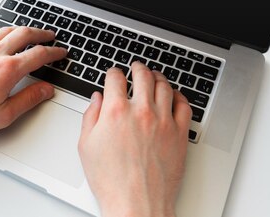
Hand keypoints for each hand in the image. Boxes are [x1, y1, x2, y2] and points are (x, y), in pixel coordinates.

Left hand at [0, 26, 65, 137]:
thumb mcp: (3, 115)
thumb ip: (29, 99)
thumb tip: (46, 90)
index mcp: (6, 70)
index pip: (38, 54)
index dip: (54, 52)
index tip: (61, 52)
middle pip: (24, 34)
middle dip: (42, 33)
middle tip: (51, 37)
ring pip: (7, 30)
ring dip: (24, 30)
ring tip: (32, 34)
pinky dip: (5, 33)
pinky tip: (5, 39)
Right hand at [78, 62, 191, 216]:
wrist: (137, 203)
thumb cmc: (111, 181)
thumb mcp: (86, 146)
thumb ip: (90, 116)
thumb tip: (96, 100)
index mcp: (115, 111)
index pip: (115, 78)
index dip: (113, 72)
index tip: (113, 74)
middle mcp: (141, 111)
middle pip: (143, 75)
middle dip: (137, 67)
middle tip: (136, 67)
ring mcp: (163, 121)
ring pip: (164, 86)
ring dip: (158, 77)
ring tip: (155, 76)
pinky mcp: (179, 134)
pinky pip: (184, 106)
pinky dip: (178, 96)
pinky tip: (174, 95)